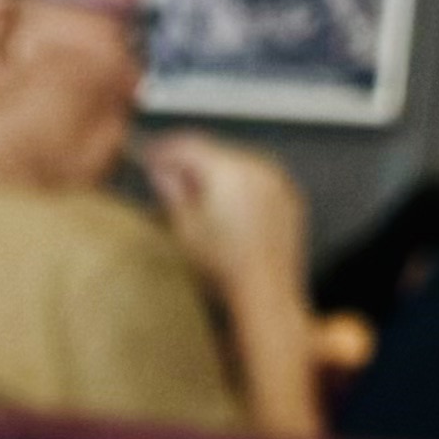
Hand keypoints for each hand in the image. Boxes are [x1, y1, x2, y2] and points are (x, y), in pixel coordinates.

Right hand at [138, 131, 308, 303]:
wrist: (266, 294)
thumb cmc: (228, 269)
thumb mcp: (184, 228)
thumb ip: (170, 190)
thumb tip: (161, 172)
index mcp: (227, 170)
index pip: (188, 144)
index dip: (163, 149)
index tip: (150, 156)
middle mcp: (256, 167)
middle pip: (214, 152)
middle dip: (190, 163)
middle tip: (168, 178)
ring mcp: (277, 181)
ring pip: (237, 165)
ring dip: (216, 175)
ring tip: (199, 201)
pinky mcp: (288, 198)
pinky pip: (258, 181)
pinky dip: (241, 189)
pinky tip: (227, 212)